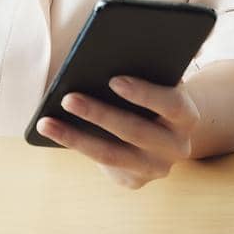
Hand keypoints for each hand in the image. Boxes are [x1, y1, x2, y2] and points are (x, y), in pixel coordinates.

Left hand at [35, 76, 199, 189]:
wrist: (167, 129)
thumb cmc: (154, 90)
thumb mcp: (158, 80)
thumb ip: (146, 69)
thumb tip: (108, 53)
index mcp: (187, 116)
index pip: (171, 104)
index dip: (144, 93)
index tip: (113, 80)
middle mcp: (177, 147)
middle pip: (135, 131)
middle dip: (99, 114)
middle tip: (67, 97)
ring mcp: (156, 168)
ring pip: (112, 155)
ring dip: (76, 137)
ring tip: (46, 121)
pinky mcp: (135, 180)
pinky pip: (102, 165)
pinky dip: (76, 146)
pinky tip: (54, 132)